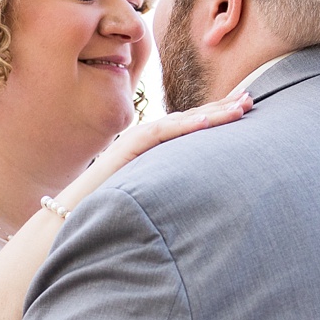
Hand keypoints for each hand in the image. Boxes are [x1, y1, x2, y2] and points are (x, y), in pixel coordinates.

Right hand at [50, 89, 253, 213]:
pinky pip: (159, 135)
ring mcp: (134, 143)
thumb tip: (202, 204)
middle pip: (190, 120)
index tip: (245, 110)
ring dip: (211, 114)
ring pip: (179, 123)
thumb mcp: (150, 199)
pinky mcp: (125, 150)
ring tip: (241, 107)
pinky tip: (207, 122)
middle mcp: (145, 142)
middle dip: (221, 108)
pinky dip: (184, 127)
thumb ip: (171, 192)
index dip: (218, 117)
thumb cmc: (107, 215)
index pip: (191, 129)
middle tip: (251, 98)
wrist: (68, 221)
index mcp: (153, 151)